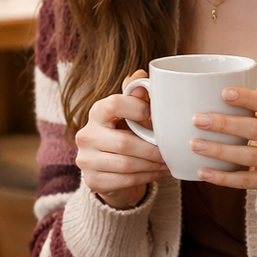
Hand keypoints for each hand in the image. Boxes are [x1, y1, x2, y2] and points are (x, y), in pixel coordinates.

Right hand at [75, 70, 169, 209]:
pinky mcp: (92, 181)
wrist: (111, 171)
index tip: (153, 114)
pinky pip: (124, 180)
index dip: (137, 108)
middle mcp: (86, 134)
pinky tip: (156, 173)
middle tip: (170, 152)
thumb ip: (137, 96)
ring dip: (152, 165)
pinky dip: (145, 178)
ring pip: (126, 164)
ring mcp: (86, 159)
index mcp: (96, 112)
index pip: (114, 104)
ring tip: (167, 163)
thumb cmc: (127, 134)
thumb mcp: (134, 115)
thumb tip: (141, 75)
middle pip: (125, 142)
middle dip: (153, 149)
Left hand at [190, 87, 256, 208]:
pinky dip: (222, 177)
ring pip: (248, 156)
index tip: (223, 93)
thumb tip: (206, 100)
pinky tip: (203, 172)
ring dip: (219, 150)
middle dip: (224, 124)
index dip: (246, 97)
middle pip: (254, 129)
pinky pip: (244, 180)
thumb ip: (250, 113)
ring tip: (195, 145)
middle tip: (198, 120)